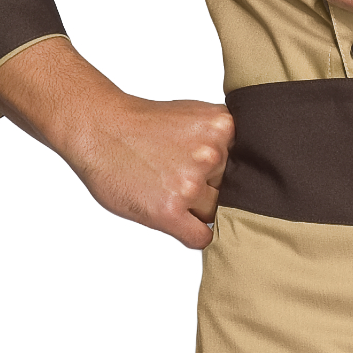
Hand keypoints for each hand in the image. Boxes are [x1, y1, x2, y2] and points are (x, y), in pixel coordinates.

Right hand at [0, 38, 234, 249]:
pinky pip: (201, 237)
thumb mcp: (196, 115)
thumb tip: (252, 167)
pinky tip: (177, 219)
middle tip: (185, 180)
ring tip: (171, 192)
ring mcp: (190, 183)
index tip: (215, 173)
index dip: (229, 170)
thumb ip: (224, 139)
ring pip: (216, 214)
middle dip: (213, 189)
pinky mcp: (169, 210)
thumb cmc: (145, 124)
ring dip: (198, 211)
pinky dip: (193, 234)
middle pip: (233, 190)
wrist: (100, 128)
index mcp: (223, 127)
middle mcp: (211, 154)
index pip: (248, 164)